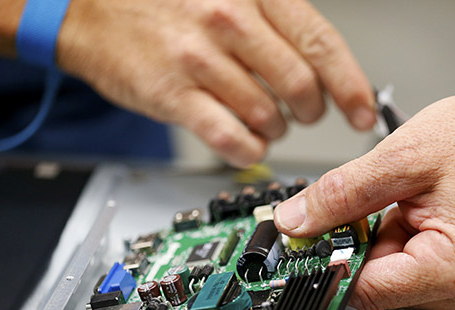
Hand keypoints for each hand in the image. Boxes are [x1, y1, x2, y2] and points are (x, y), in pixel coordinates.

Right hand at [56, 0, 375, 166]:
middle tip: (304, 115)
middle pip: (300, 87)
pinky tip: (245, 144)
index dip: (350, 85)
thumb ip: (272, 24)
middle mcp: (229, 22)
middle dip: (310, 112)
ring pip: (267, 117)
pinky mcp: (173, 97)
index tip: (363, 111)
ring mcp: (199, 61)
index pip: (320, 44)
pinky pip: (231, 138)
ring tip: (264, 123)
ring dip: (275, 130)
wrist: (91, 9)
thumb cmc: (163, 3)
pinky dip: (248, 150)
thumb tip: (315, 65)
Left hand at [274, 86, 454, 309]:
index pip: (363, 290)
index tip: (306, 238)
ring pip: (387, 274)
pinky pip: (406, 266)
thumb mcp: (402, 159)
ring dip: (380, 236)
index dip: (329, 261)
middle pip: (374, 283)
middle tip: (373, 199)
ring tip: (408, 199)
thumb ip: (340, 195)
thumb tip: (295, 221)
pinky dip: (396, 237)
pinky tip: (415, 208)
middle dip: (360, 241)